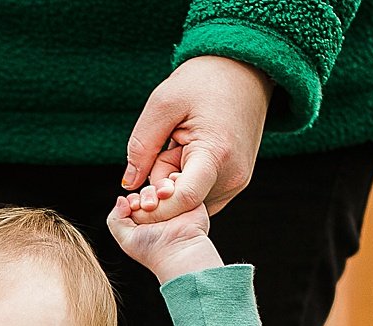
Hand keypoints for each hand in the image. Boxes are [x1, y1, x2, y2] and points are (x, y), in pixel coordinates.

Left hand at [108, 182, 221, 282]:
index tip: (134, 207)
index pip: (135, 199)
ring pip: (163, 185)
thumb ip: (115, 219)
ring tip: (160, 202)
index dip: (132, 200)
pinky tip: (169, 194)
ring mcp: (175, 205)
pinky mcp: (191, 198)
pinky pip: (180, 180)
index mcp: (145, 220)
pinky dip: (173, 182)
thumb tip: (120, 199)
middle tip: (148, 207)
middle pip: (148, 190)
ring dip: (159, 188)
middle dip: (146, 194)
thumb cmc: (153, 249)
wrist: (180, 251)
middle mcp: (160, 212)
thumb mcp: (125, 238)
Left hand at [121, 56, 272, 220]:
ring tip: (183, 144)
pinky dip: (187, 181)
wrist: (243, 71)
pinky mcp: (236, 183)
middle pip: (182, 201)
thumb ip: (142, 146)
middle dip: (162, 184)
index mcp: (217, 154)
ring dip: (175, 181)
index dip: (156, 206)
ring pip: (189, 201)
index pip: (184, 200)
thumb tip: (129, 184)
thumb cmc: (204, 81)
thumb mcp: (163, 103)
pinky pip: (200, 196)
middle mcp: (233, 176)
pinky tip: (191, 153)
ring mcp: (237, 182)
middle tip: (168, 145)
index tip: (137, 198)